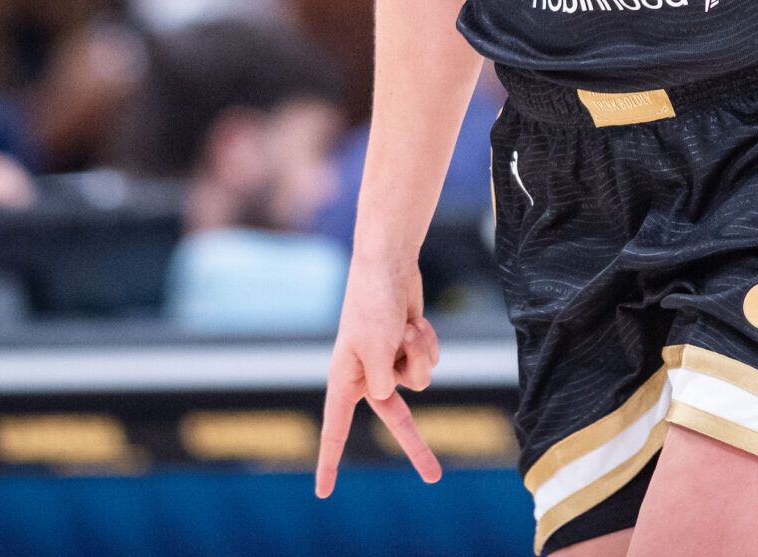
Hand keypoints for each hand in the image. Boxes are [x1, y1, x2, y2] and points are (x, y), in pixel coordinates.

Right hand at [315, 255, 442, 496]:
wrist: (389, 265)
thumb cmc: (373, 304)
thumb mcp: (375, 348)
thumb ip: (383, 381)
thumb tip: (393, 394)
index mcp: (346, 379)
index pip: (335, 429)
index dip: (329, 461)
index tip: (323, 492)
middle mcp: (368, 376)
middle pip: (396, 420)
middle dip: (416, 445)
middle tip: (434, 476)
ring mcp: (390, 363)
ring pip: (419, 382)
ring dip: (419, 356)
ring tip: (406, 329)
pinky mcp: (409, 349)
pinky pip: (428, 361)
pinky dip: (427, 343)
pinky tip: (415, 322)